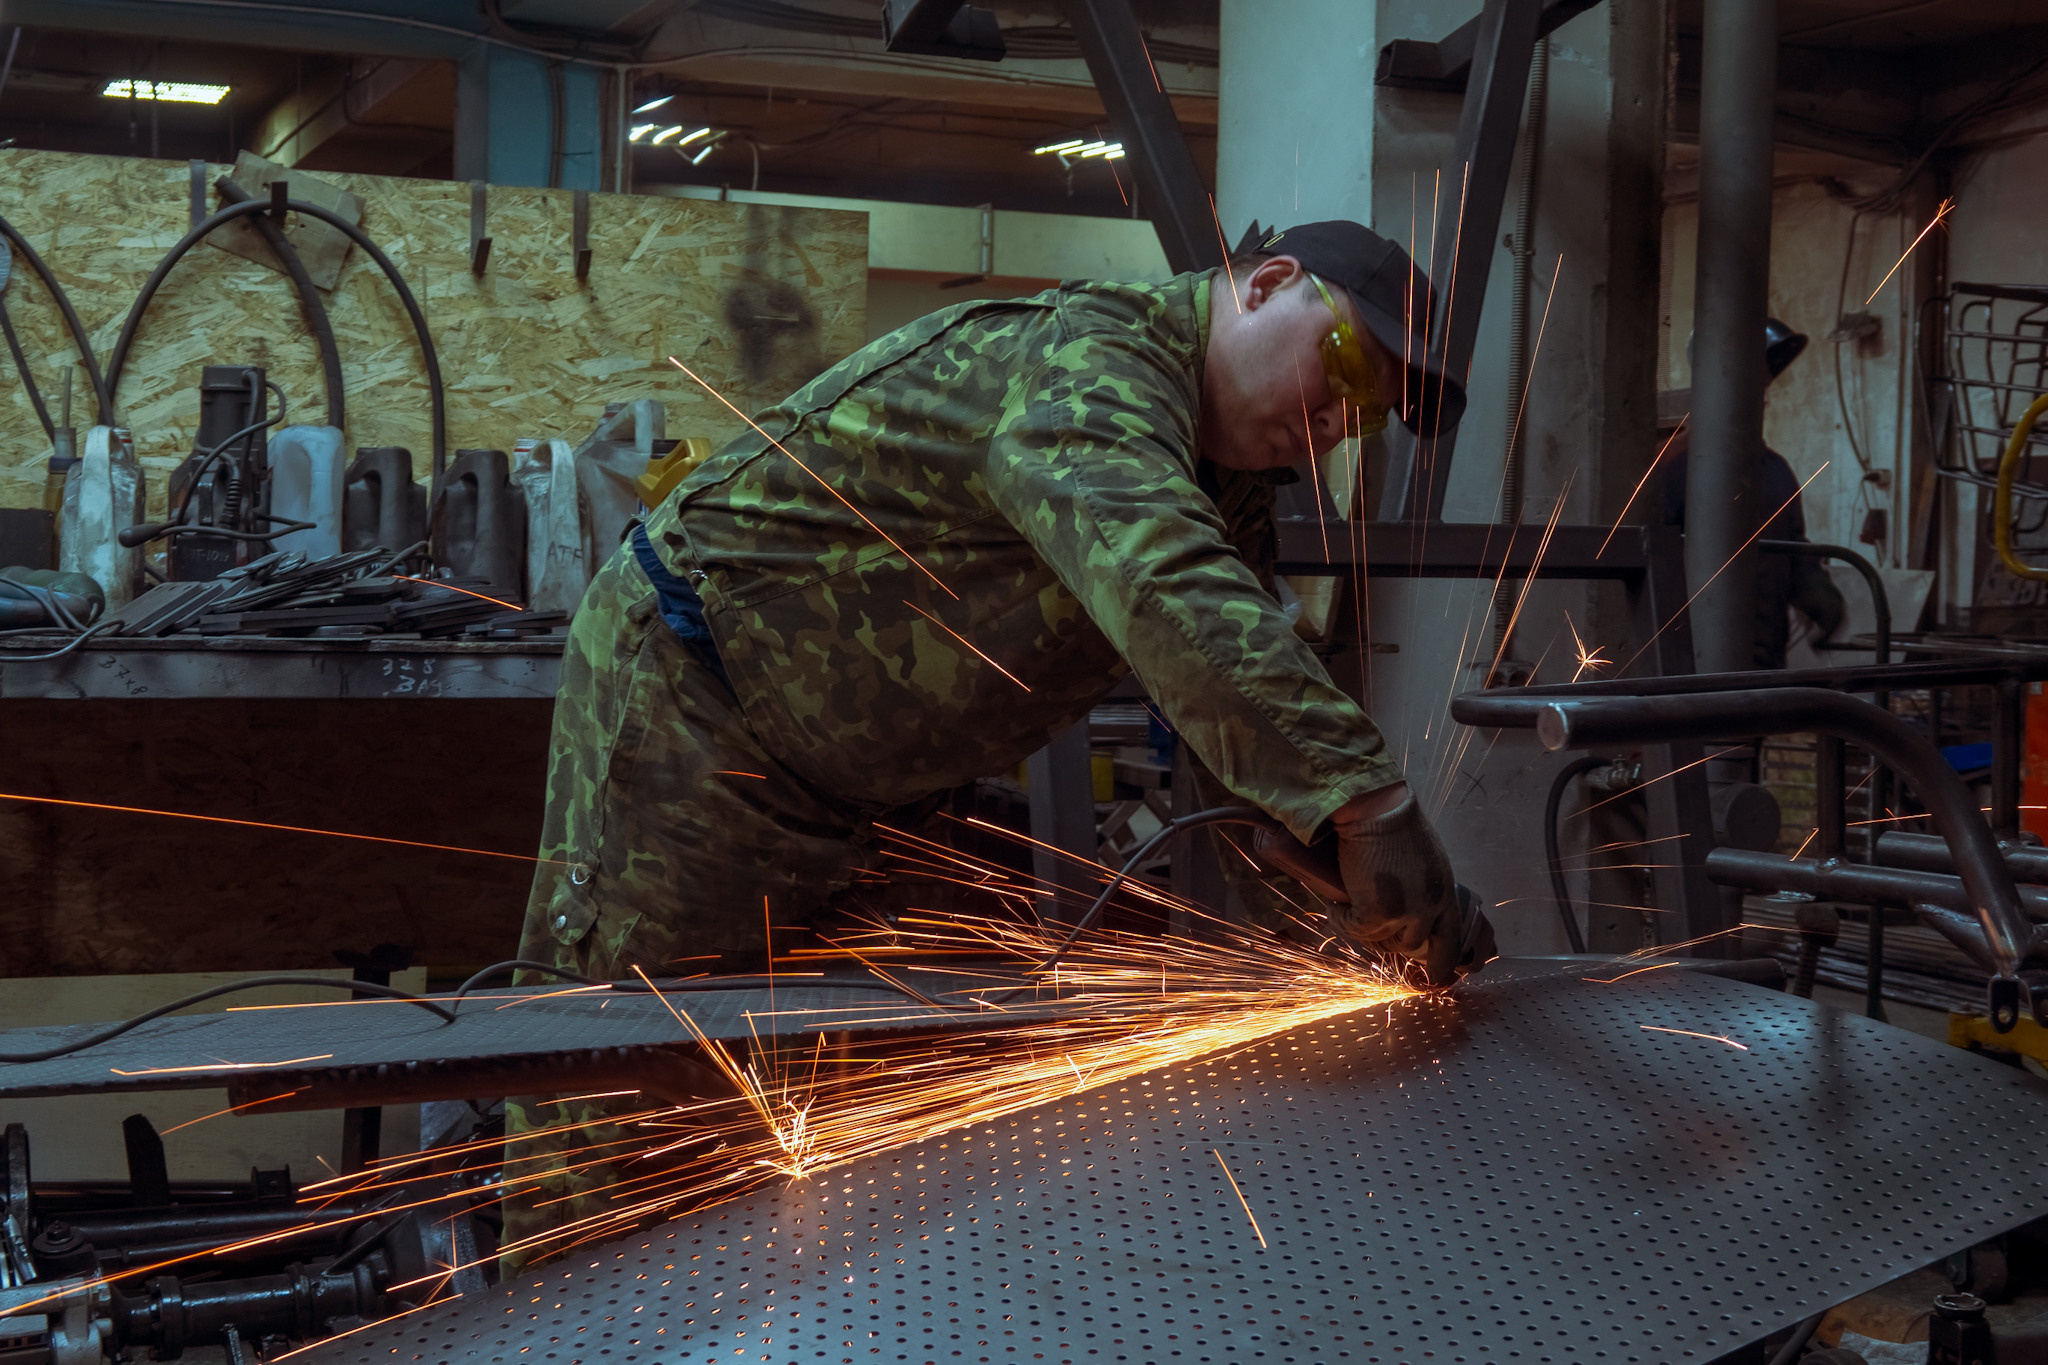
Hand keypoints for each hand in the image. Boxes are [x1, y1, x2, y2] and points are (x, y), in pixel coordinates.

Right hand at [1332, 789, 1473, 984]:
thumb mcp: (1427, 862)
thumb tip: (1412, 912)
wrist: (1376, 809)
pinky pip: (1354, 929)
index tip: (1434, 978)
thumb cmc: (1397, 825)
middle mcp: (1430, 909)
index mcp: (1446, 895)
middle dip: (1388, 939)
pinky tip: (1337, 903)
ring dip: (1363, 926)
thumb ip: (1426, 889)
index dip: (1440, 964)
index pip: (1450, 944)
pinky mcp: (1376, 914)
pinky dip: (1341, 918)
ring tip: (1349, 905)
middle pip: (1409, 946)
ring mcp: (1404, 914)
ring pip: (1379, 939)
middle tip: (1370, 922)